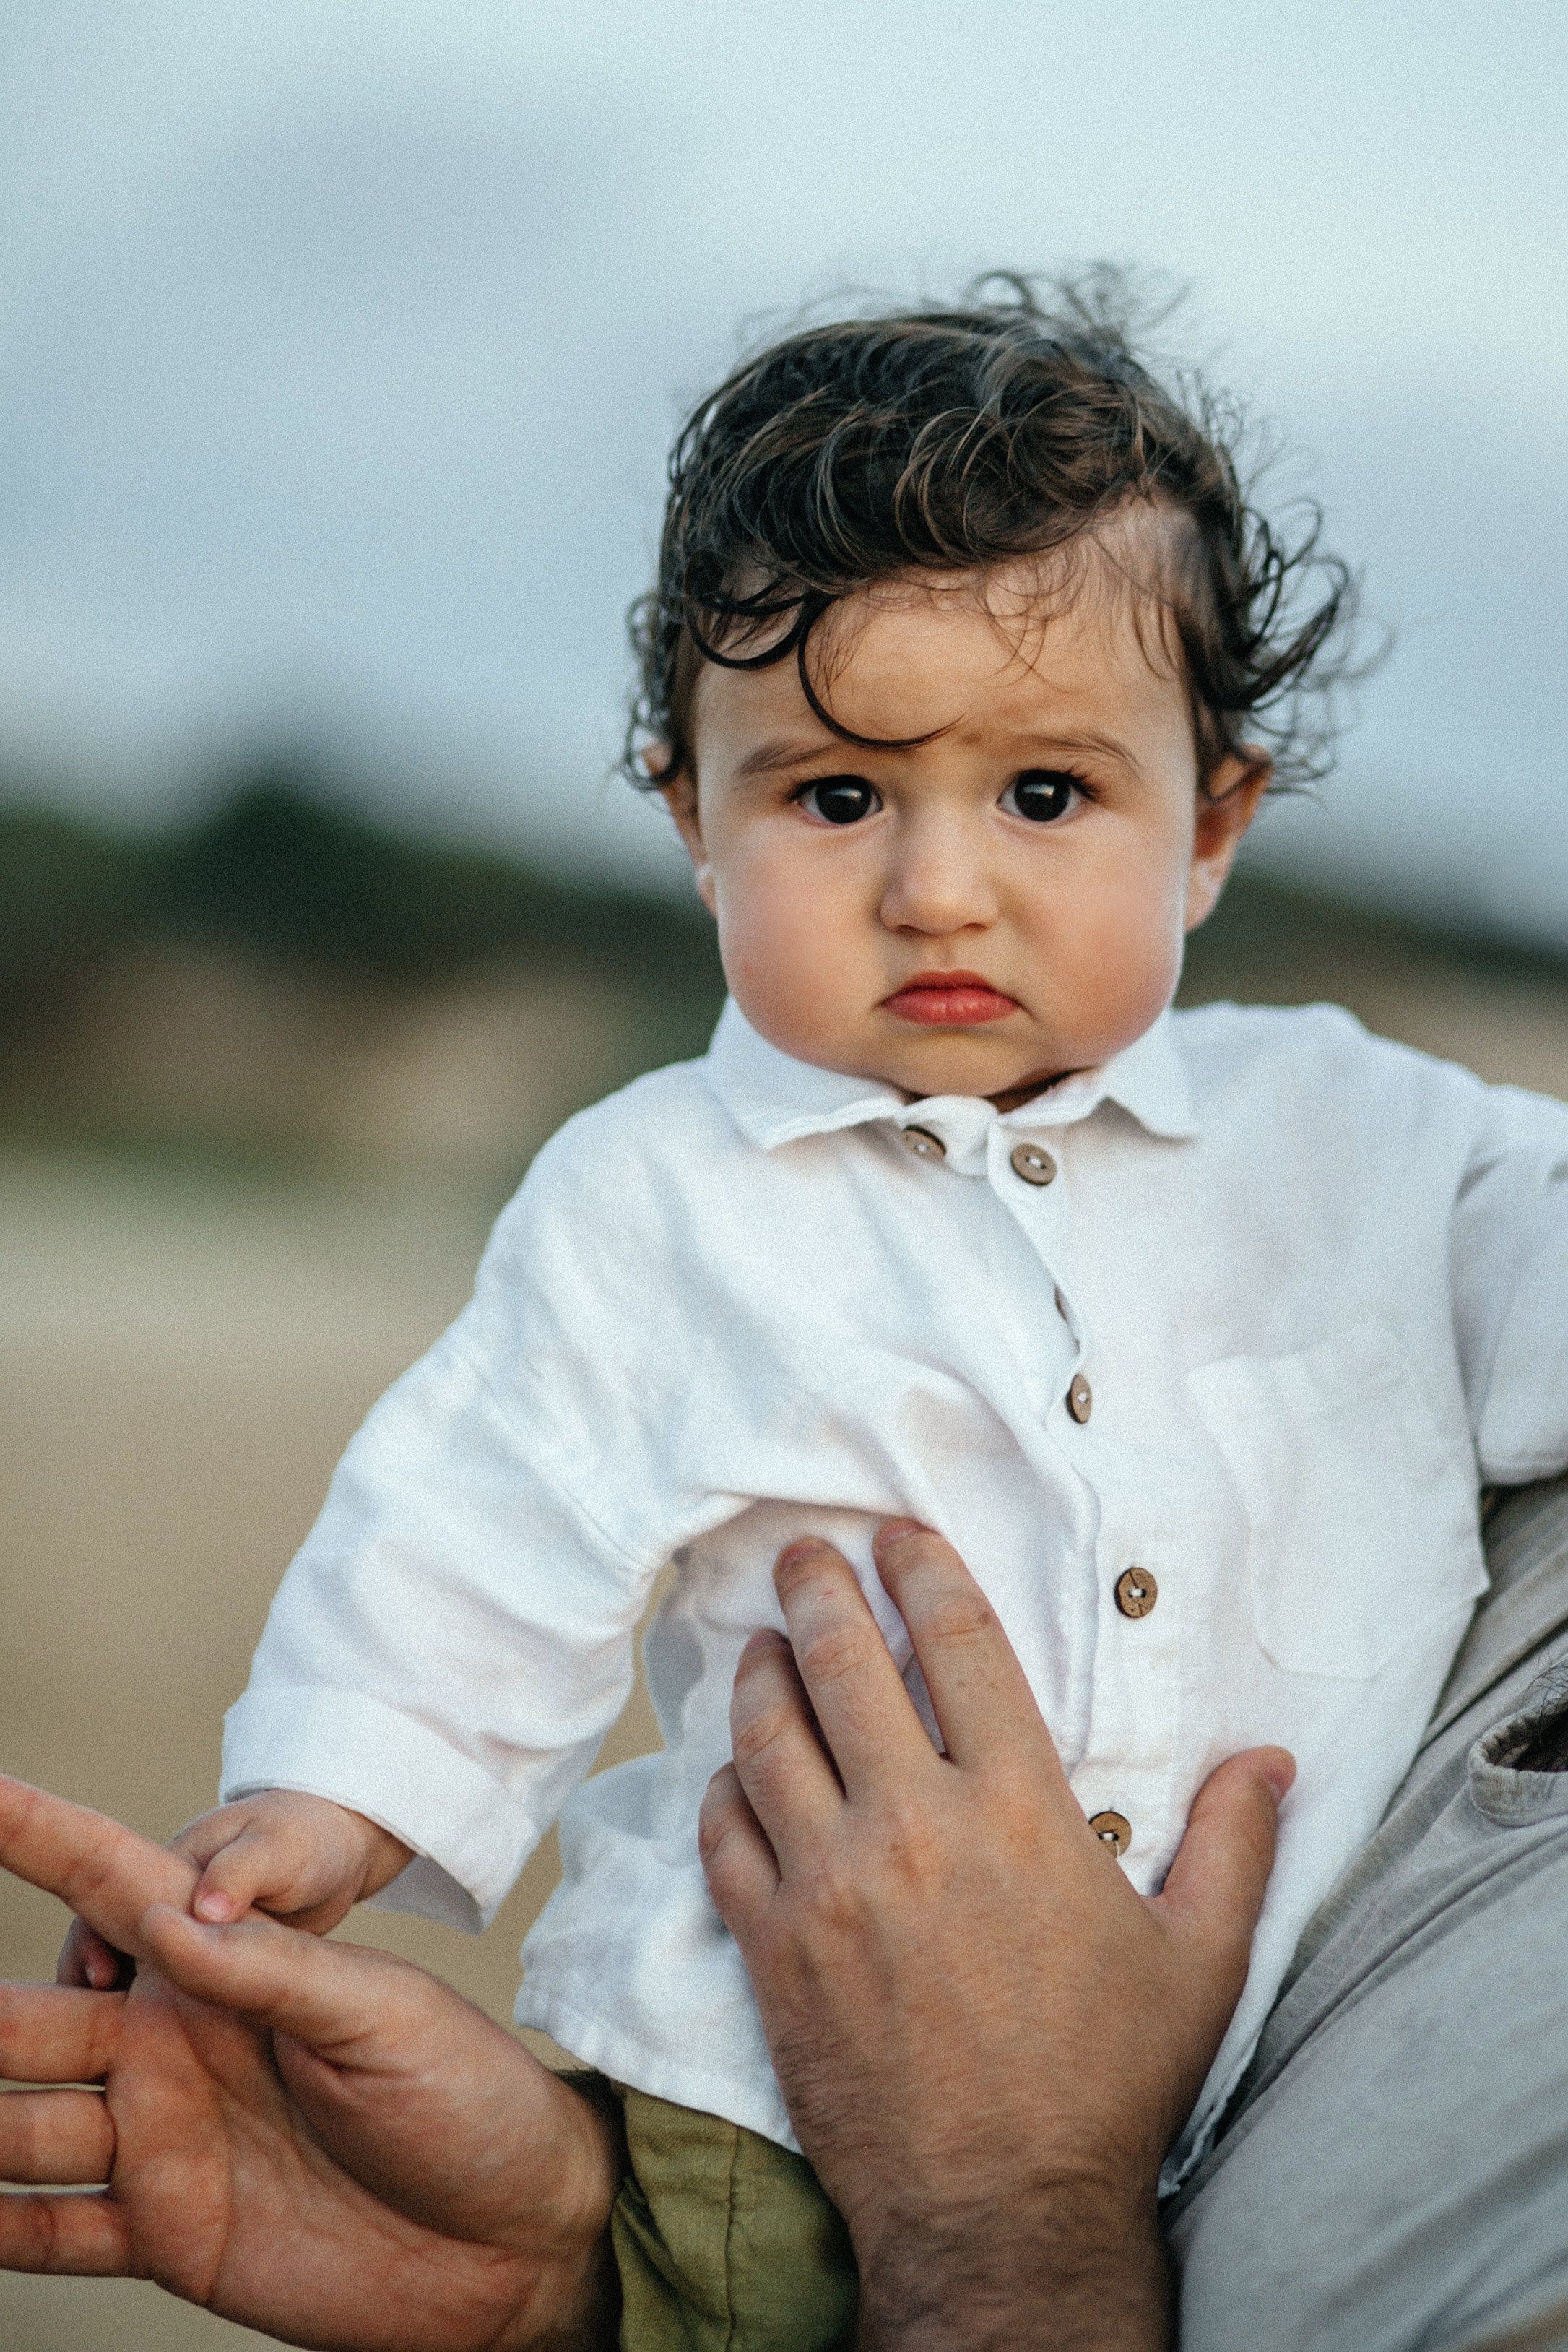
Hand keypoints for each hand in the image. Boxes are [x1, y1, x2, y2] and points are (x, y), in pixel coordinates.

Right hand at [1, 1777, 619, 2350]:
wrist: (515, 2235)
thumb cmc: (468, 2100)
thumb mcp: (382, 2016)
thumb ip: (272, 1974)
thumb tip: (171, 1918)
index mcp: (223, 1974)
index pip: (111, 1887)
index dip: (36, 1836)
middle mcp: (172, 2051)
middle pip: (30, 2021)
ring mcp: (163, 2145)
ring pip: (18, 2126)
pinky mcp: (171, 2236)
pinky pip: (54, 2231)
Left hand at [701, 1523, 1292, 2351]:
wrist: (998, 2216)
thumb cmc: (1101, 2089)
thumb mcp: (1198, 1962)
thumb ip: (1232, 1846)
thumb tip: (1270, 1760)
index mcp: (1018, 1810)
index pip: (959, 1644)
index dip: (925, 1571)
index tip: (899, 1534)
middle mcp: (913, 1827)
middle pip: (844, 1664)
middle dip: (819, 1589)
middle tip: (800, 1554)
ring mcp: (828, 1886)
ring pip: (766, 1737)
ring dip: (760, 1675)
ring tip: (762, 1645)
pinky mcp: (770, 1948)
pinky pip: (723, 1837)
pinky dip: (720, 1789)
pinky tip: (730, 1772)